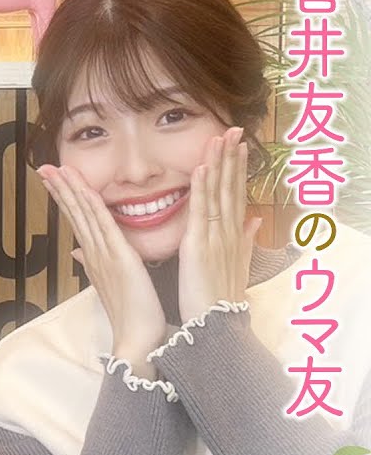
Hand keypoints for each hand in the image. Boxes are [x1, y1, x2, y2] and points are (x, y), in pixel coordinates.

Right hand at [38, 164, 166, 371]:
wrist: (137, 340)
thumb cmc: (132, 317)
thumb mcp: (111, 286)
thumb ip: (95, 265)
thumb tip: (78, 253)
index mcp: (94, 259)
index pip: (77, 222)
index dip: (64, 200)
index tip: (54, 182)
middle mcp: (93, 254)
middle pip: (73, 214)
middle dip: (59, 190)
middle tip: (44, 169)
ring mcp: (103, 254)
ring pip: (83, 214)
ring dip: (69, 190)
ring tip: (56, 170)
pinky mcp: (118, 256)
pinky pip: (101, 223)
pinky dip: (91, 203)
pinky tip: (82, 187)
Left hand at [178, 126, 262, 323]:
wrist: (215, 325)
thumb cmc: (219, 299)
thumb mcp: (236, 265)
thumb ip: (246, 241)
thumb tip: (256, 220)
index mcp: (233, 235)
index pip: (236, 194)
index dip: (237, 169)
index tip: (239, 145)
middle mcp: (228, 232)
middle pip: (231, 188)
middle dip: (232, 158)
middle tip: (234, 129)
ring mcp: (215, 237)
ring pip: (218, 193)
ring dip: (219, 164)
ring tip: (221, 137)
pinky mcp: (198, 245)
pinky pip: (201, 211)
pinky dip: (202, 188)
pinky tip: (201, 167)